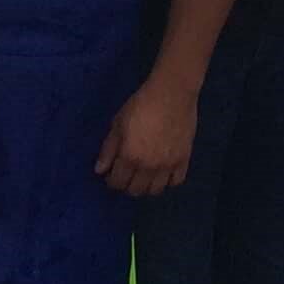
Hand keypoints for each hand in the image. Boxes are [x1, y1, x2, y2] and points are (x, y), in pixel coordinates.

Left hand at [96, 73, 194, 196]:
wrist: (172, 93)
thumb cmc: (141, 104)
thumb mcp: (118, 123)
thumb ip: (108, 149)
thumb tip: (100, 170)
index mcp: (130, 156)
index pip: (118, 182)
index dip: (111, 181)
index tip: (111, 175)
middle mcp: (149, 166)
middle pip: (136, 190)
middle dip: (127, 185)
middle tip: (126, 175)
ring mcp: (168, 165)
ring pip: (156, 190)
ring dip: (147, 186)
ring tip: (144, 176)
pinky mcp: (184, 160)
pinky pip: (176, 181)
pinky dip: (168, 181)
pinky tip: (162, 172)